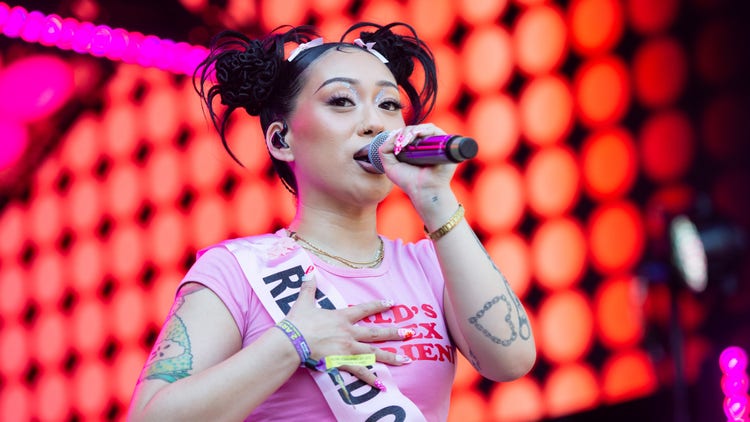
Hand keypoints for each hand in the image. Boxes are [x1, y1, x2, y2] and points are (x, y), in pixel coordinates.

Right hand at [284, 272, 412, 387]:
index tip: (392, 303)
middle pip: (376, 332)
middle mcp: (349, 332)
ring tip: (407, 359)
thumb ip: (308, 288)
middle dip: (394, 333)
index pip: (364, 309)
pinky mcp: (342, 362)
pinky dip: (371, 379)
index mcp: (341, 317)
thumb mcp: (304, 302)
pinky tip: (382, 385)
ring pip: (374, 353)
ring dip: (391, 356)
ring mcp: (348, 348)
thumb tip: (308, 272)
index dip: (378, 306)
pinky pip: (360, 371)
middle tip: (410, 333)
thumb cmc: (298, 322)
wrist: (293, 341)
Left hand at [375, 123, 457, 203]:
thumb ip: (384, 149)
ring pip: (423, 128)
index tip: (394, 145)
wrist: (423, 191)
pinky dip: (424, 129)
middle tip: (399, 144)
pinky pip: (435, 130)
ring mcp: (435, 144)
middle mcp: (425, 145)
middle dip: (403, 134)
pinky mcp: (444, 144)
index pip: (406, 133)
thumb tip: (393, 134)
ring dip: (411, 131)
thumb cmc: (408, 181)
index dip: (398, 135)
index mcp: (414, 148)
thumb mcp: (390, 165)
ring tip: (405, 142)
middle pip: (414, 129)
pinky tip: (416, 135)